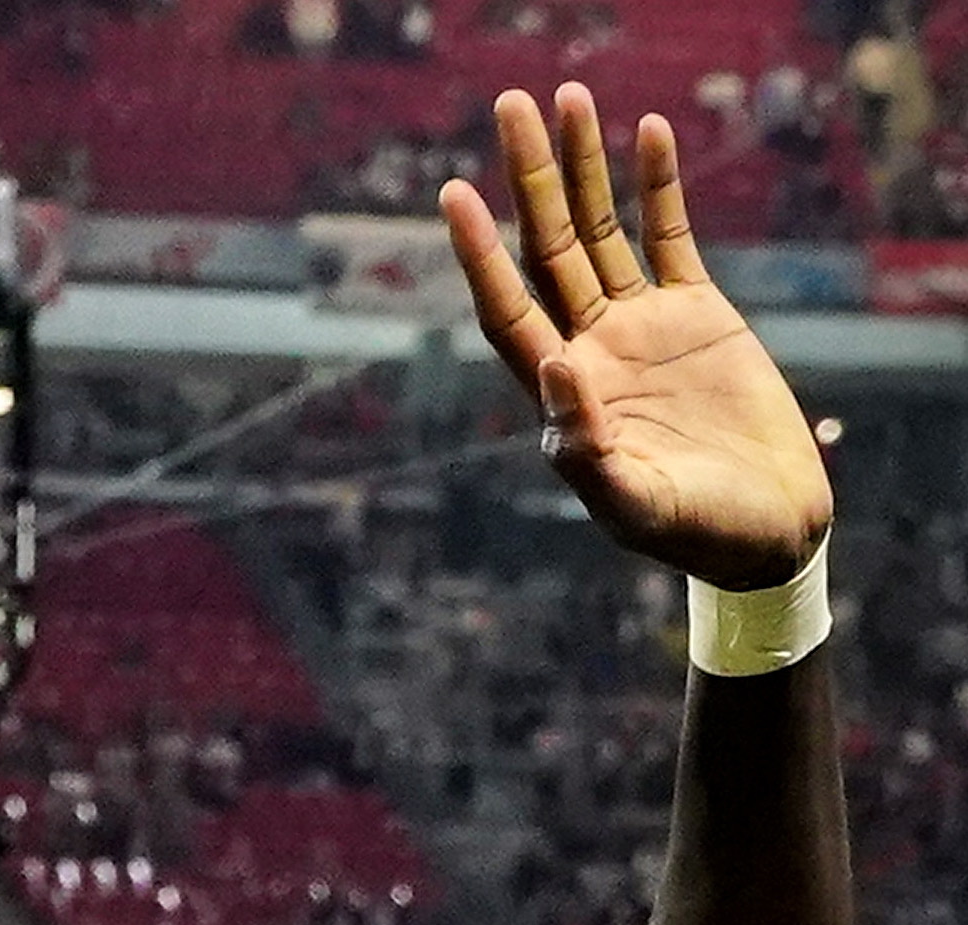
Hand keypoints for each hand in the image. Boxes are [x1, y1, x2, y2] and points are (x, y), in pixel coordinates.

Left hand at [442, 86, 832, 588]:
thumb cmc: (693, 533)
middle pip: (546, 246)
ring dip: (583, 165)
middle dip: (527, 177)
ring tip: (570, 96)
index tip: (452, 194)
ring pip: (601, 227)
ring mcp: (641, 324)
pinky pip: (669, 234)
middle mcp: (589, 346)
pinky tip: (647, 132)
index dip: (479, 252)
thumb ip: (584, 448)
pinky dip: (658, 184)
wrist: (766, 529)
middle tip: (509, 104)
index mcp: (558, 391)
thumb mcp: (632, 505)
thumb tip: (554, 366)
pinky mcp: (698, 312)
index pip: (506, 305)